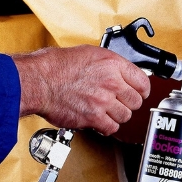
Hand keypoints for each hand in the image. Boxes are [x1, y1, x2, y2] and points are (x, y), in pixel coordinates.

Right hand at [12, 45, 150, 135]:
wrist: (38, 81)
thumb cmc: (56, 66)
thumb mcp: (89, 54)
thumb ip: (110, 65)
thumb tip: (123, 74)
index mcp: (113, 64)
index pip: (143, 82)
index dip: (142, 90)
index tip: (138, 93)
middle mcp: (111, 82)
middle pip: (136, 101)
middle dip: (128, 103)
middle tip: (118, 103)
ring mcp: (103, 100)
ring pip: (125, 116)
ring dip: (116, 115)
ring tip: (105, 110)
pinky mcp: (94, 117)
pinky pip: (111, 128)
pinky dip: (106, 127)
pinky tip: (99, 120)